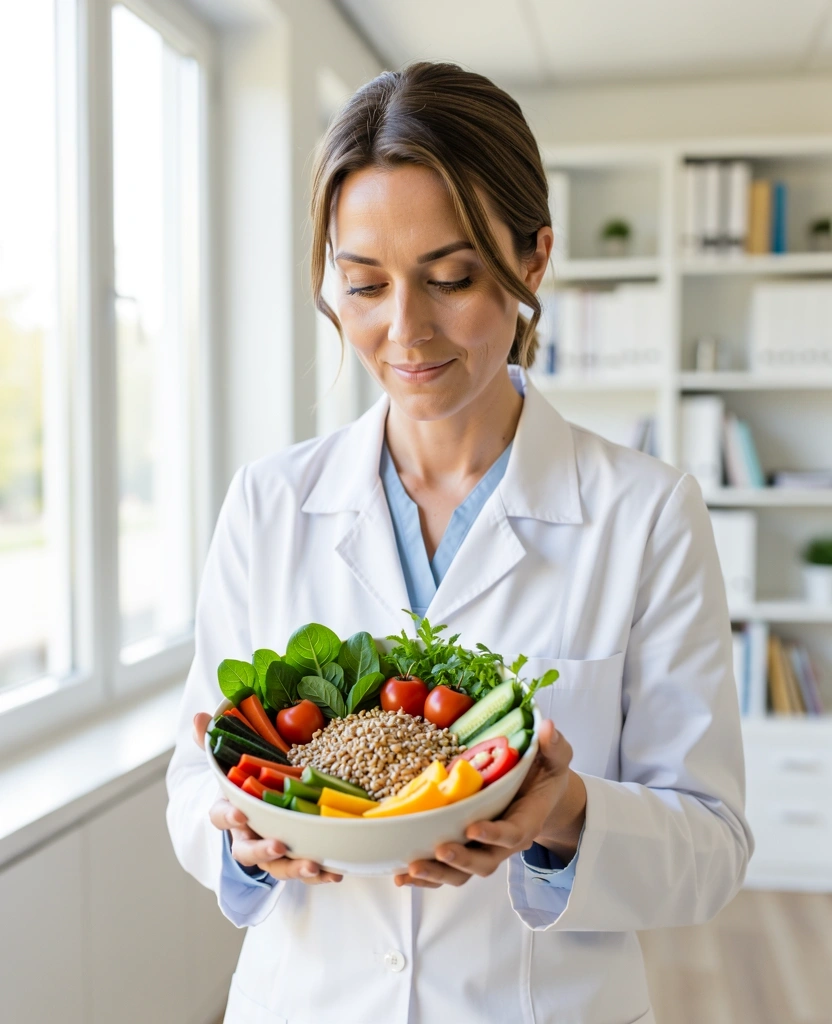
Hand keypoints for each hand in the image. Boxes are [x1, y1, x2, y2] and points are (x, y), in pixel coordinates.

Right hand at [193, 712, 341, 884]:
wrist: (253, 808)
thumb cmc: (242, 783)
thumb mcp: (227, 761)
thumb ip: (212, 742)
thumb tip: (199, 718)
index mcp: (229, 812)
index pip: (221, 816)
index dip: (228, 817)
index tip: (239, 812)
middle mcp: (247, 835)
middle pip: (247, 851)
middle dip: (262, 850)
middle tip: (278, 845)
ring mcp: (269, 851)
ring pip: (277, 867)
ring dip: (295, 868)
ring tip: (314, 866)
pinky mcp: (292, 858)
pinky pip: (303, 869)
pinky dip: (319, 873)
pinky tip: (335, 871)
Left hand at [393, 719, 584, 888]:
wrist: (541, 794)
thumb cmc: (545, 774)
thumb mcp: (555, 756)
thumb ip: (553, 745)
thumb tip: (548, 726)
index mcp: (527, 820)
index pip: (512, 833)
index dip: (493, 835)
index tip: (472, 828)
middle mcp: (505, 842)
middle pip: (484, 862)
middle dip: (460, 860)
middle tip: (438, 850)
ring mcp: (485, 849)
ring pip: (463, 873)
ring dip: (436, 873)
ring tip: (410, 869)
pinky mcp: (467, 849)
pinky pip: (447, 869)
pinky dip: (426, 875)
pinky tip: (400, 875)